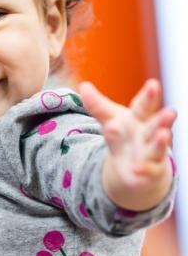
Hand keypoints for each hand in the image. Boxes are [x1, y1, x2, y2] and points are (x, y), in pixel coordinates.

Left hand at [79, 79, 175, 211]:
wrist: (135, 165)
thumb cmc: (125, 136)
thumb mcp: (110, 120)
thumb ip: (97, 105)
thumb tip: (83, 86)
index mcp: (139, 119)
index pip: (143, 106)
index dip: (148, 96)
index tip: (153, 84)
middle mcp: (148, 134)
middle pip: (155, 125)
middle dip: (163, 119)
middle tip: (170, 112)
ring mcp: (151, 153)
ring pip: (157, 147)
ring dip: (160, 142)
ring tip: (164, 134)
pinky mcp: (149, 171)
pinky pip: (147, 170)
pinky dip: (144, 169)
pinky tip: (139, 169)